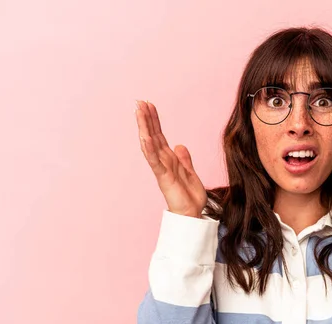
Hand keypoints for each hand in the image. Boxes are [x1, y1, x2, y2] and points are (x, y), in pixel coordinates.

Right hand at [135, 100, 206, 217]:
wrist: (193, 214)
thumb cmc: (190, 196)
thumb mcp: (190, 172)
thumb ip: (185, 159)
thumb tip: (180, 145)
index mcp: (170, 159)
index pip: (159, 136)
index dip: (154, 120)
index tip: (149, 105)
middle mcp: (163, 161)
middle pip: (153, 136)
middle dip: (146, 119)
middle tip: (139, 102)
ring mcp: (162, 169)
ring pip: (150, 145)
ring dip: (144, 128)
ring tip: (138, 113)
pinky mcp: (163, 177)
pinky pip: (155, 161)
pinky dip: (149, 149)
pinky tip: (145, 137)